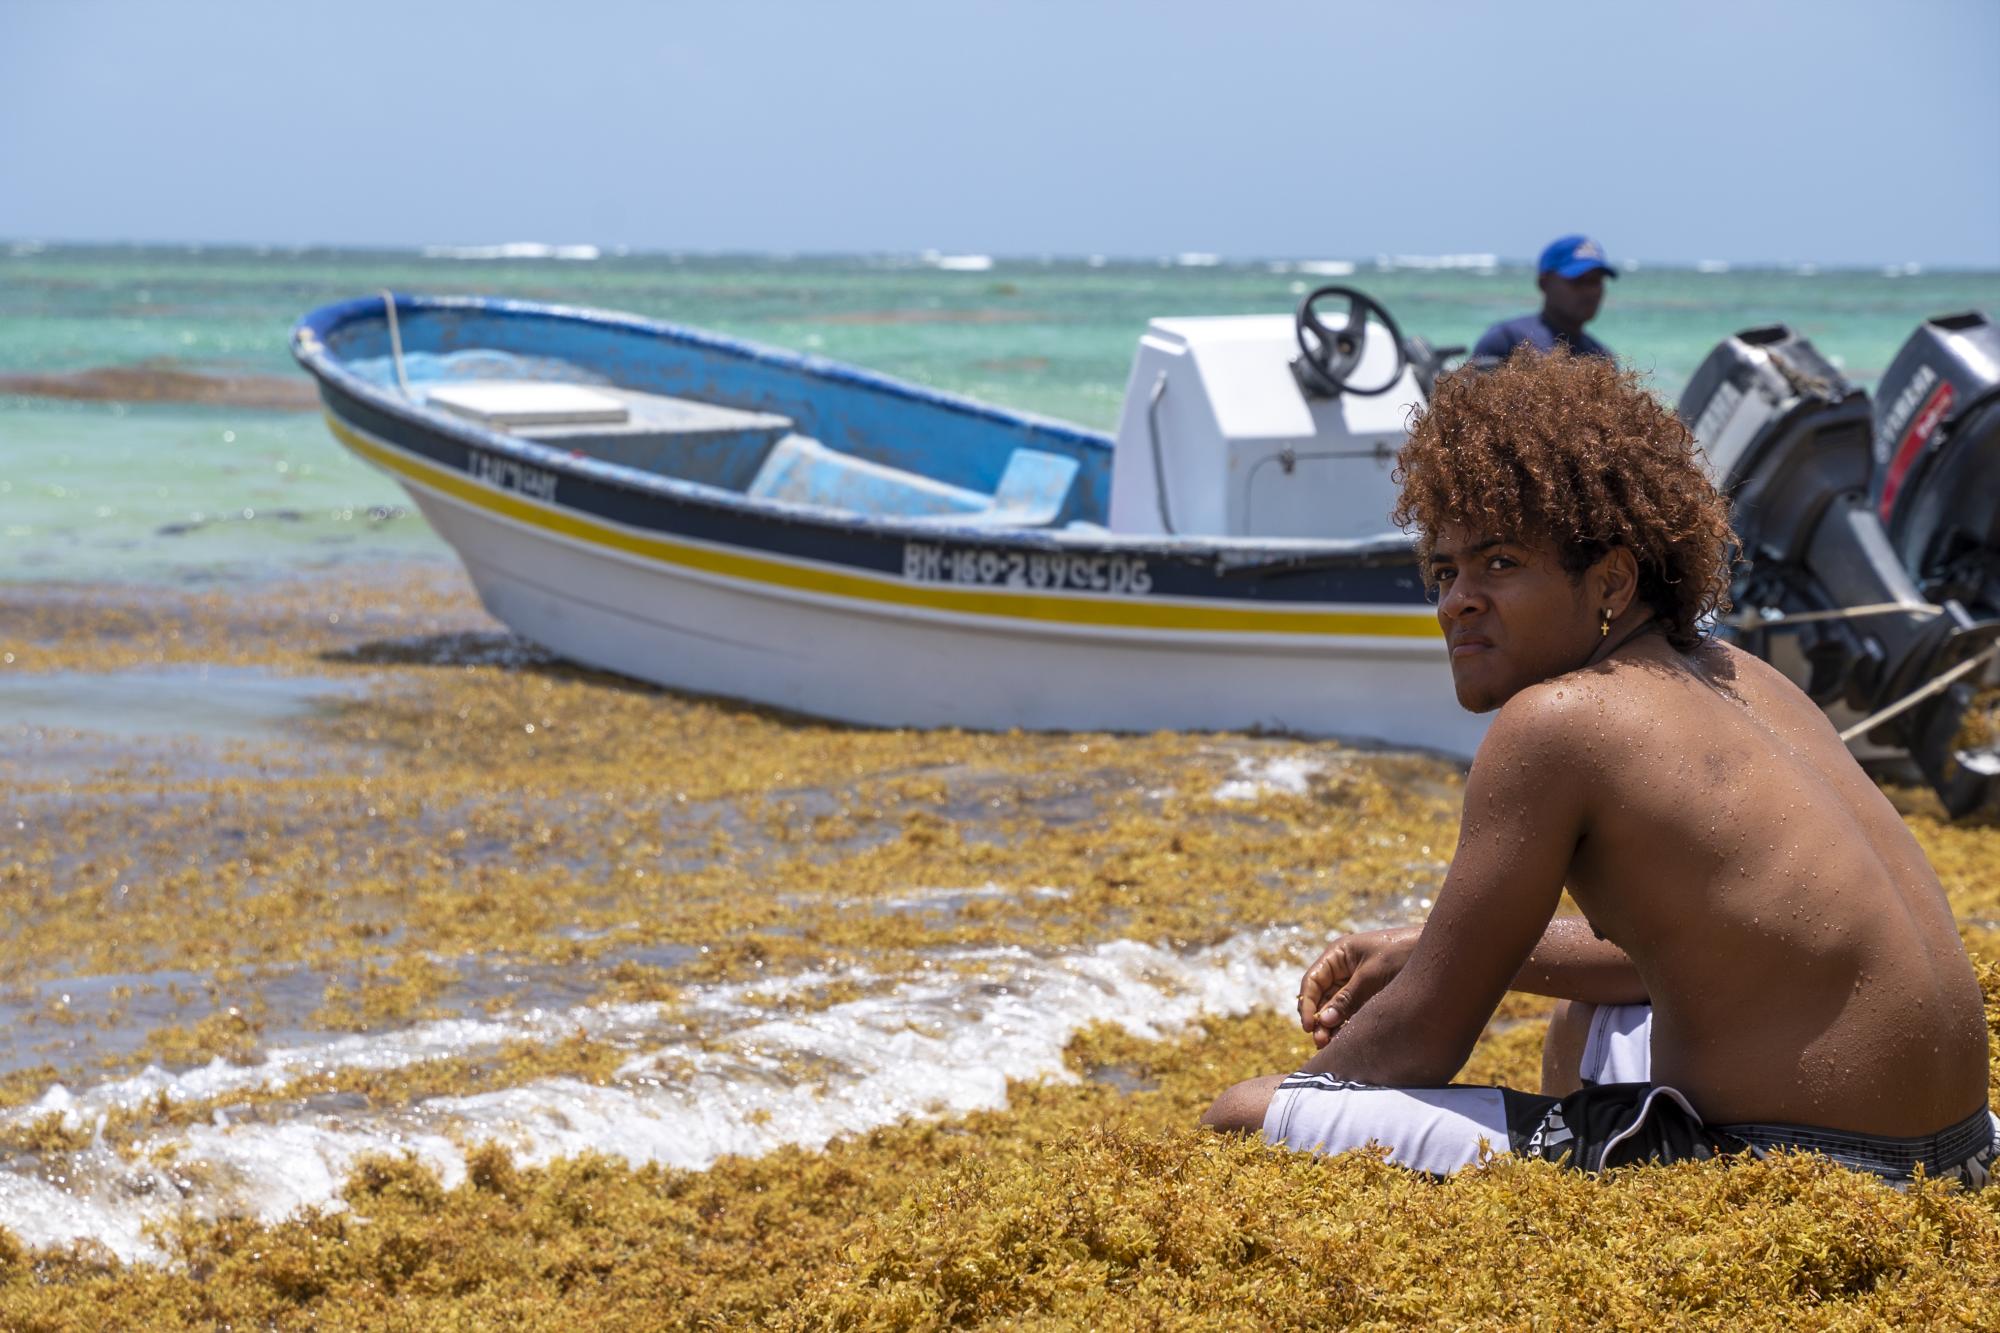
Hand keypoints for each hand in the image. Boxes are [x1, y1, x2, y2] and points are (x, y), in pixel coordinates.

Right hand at [1296, 925, 1421, 1047]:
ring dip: (1331, 1026)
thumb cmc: (1401, 953)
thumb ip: (1347, 999)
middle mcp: (1343, 969)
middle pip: (1321, 997)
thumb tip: (1324, 1021)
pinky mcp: (1369, 995)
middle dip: (1319, 1020)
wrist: (1437, 952)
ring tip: (1330, 1046)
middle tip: (1321, 1042)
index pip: (1312, 981)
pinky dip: (1346, 1026)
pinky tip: (1345, 1040)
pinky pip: (1351, 1012)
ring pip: (1334, 1008)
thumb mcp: (1372, 976)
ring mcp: (1356, 983)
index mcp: (1338, 955)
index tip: (1310, 1027)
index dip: (1307, 1004)